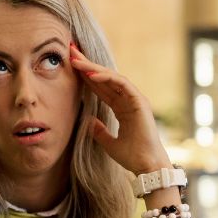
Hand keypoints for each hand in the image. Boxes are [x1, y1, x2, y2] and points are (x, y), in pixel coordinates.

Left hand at [69, 43, 171, 173]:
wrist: (147, 166)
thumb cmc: (132, 157)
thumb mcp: (109, 144)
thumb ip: (100, 132)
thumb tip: (88, 122)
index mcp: (122, 108)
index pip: (101, 87)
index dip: (86, 76)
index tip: (70, 64)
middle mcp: (128, 100)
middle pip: (105, 78)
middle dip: (87, 65)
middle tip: (71, 50)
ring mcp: (135, 99)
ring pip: (112, 77)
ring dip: (93, 68)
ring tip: (76, 60)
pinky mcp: (139, 101)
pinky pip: (122, 84)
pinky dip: (107, 78)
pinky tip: (91, 75)